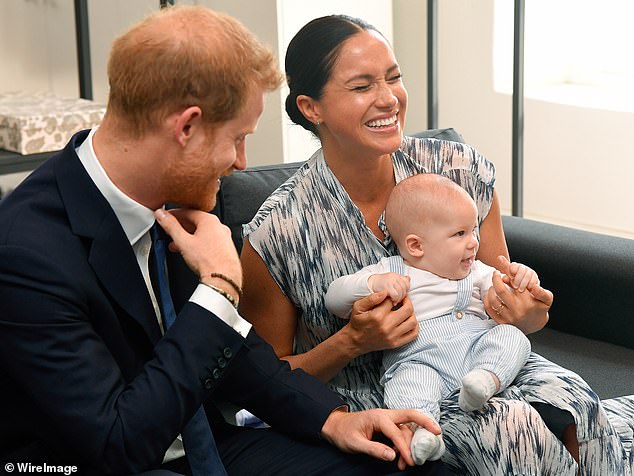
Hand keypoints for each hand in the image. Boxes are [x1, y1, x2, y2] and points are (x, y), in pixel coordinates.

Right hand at [154, 208, 241, 290]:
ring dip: (187, 237)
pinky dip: (197, 244)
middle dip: (180, 228)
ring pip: (202, 233)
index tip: (165, 217)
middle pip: (195, 222)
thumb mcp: (183, 241)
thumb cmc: (209, 261)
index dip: (173, 214)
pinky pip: (209, 242)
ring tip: (177, 245)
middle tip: (169, 232)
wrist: (223, 278)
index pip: (188, 212)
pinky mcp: (225, 249)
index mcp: (210, 220)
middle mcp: (219, 227)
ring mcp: (224, 238)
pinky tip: (190, 252)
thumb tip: (162, 215)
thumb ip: (171, 226)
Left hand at [320, 408, 440, 467]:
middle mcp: (385, 415)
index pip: (396, 431)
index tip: (410, 461)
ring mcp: (387, 419)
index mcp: (377, 417)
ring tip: (408, 463)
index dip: (404, 447)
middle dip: (425, 422)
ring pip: (406, 427)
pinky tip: (403, 456)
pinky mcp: (387, 426)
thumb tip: (392, 455)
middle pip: (409, 415)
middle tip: (437, 432)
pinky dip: (406, 443)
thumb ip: (374, 449)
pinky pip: (402, 432)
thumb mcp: (355, 444)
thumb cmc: (343, 433)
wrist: (335, 426)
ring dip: (411, 443)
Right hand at [346, 293, 417, 353]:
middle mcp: (387, 326)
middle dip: (407, 301)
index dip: (393, 295)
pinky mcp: (395, 343)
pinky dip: (414, 326)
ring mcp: (392, 336)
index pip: (393, 300)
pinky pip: (413, 334)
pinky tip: (407, 321)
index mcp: (377, 316)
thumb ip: (371, 298)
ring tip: (405, 309)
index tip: (392, 295)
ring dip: (411, 313)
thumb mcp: (358, 307)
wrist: (356, 341)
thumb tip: (385, 292)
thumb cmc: (357, 322)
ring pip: (412, 322)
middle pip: (407, 309)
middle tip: (403, 299)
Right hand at [368, 273, 409, 304]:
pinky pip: (395, 295)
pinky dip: (395, 300)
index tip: (401, 295)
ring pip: (401, 292)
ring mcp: (390, 281)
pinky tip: (392, 302)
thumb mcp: (391, 280)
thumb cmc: (380, 285)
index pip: (407, 282)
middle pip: (404, 288)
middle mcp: (394, 277)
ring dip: (399, 299)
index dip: (405, 290)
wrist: (368, 284)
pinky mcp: (386, 287)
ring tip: (395, 302)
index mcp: (396, 275)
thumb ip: (400, 280)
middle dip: (403, 296)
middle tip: (398, 300)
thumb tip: (409, 278)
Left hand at [484, 261, 552, 333]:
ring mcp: (508, 317)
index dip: (508, 276)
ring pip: (493, 299)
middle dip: (496, 278)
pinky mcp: (501, 322)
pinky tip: (490, 294)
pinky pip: (489, 309)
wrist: (535, 325)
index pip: (514, 284)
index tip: (506, 274)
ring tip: (493, 285)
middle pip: (500, 290)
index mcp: (527, 302)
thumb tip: (533, 286)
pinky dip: (487, 299)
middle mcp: (516, 310)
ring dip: (491, 289)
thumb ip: (542, 291)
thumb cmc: (540, 308)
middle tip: (495, 273)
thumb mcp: (547, 299)